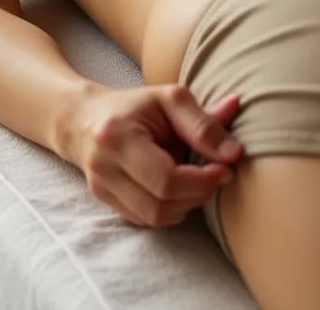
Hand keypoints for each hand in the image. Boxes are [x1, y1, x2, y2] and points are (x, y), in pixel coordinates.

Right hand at [67, 84, 241, 227]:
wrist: (85, 118)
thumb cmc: (135, 106)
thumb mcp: (170, 99)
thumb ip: (203, 122)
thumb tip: (235, 152)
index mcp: (117, 137)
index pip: (164, 179)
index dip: (201, 181)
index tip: (225, 169)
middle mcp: (104, 168)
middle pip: (159, 205)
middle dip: (198, 194)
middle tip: (218, 175)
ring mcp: (101, 189)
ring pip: (153, 218)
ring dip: (186, 204)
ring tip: (201, 181)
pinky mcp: (105, 202)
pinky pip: (145, 219)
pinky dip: (170, 209)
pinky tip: (181, 189)